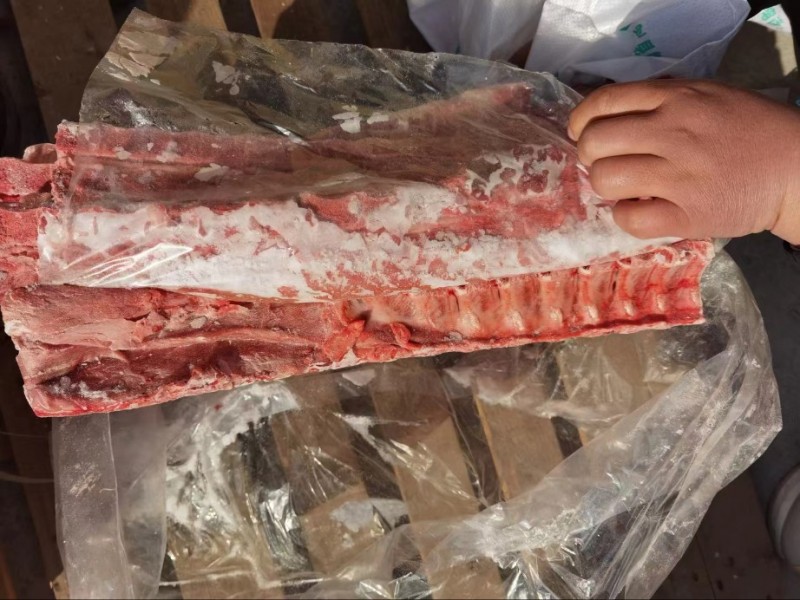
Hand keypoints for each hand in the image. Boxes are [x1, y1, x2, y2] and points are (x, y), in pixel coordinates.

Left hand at [568, 79, 799, 243]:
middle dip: (589, 155)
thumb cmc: (748, 130)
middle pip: (594, 142)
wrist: (796, 170)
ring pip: (604, 179)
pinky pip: (629, 218)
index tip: (581, 133)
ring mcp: (679, 175)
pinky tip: (640, 210)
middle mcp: (673, 132)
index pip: (603, 102)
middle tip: (607, 163)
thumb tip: (607, 117)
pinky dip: (625, 216)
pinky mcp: (687, 215)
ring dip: (606, 186)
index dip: (580, 121)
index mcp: (676, 98)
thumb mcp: (706, 95)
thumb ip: (659, 100)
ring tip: (626, 187)